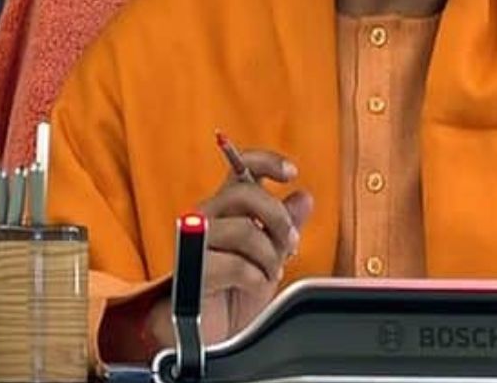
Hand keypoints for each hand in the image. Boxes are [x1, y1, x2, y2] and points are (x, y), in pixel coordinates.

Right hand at [147, 149, 313, 347]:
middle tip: (291, 242)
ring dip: (269, 255)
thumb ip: (284, 225)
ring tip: (271, 272)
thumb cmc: (232, 291)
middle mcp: (206, 216)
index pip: (241, 167)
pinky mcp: (192, 271)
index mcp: (225, 207)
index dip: (267, 162)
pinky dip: (256, 279)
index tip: (291, 173)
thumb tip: (303, 197)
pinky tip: (253, 286)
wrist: (207, 334)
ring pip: (244, 229)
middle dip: (278, 217)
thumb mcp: (269, 255)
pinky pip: (236, 265)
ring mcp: (195, 242)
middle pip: (245, 193)